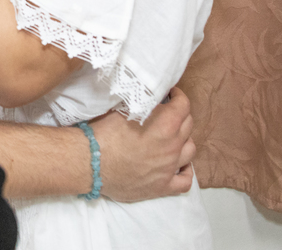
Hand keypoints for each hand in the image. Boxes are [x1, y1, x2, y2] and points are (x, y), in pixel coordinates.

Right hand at [88, 87, 195, 201]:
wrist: (91, 163)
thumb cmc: (105, 133)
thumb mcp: (124, 110)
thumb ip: (144, 106)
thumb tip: (151, 101)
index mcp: (165, 125)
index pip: (184, 105)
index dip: (178, 96)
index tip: (171, 94)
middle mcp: (172, 146)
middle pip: (188, 126)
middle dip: (180, 115)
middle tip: (168, 113)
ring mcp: (169, 168)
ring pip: (190, 151)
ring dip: (183, 141)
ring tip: (173, 138)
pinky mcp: (162, 187)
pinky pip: (185, 182)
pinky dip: (186, 172)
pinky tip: (179, 165)